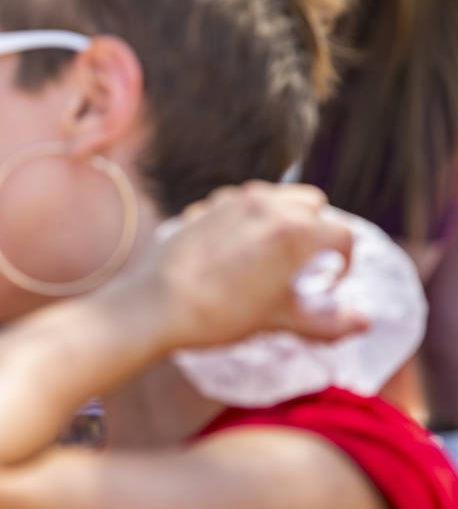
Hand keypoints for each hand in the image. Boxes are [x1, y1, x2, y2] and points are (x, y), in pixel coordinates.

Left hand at [132, 181, 366, 350]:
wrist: (156, 304)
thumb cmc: (220, 313)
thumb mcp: (279, 320)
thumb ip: (327, 322)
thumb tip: (364, 323)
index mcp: (295, 231)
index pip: (342, 235)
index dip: (343, 262)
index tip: (328, 283)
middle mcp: (267, 204)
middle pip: (312, 204)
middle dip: (316, 230)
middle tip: (303, 264)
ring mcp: (233, 199)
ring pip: (276, 196)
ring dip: (283, 218)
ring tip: (271, 254)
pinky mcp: (206, 203)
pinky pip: (240, 201)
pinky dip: (249, 218)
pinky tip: (235, 249)